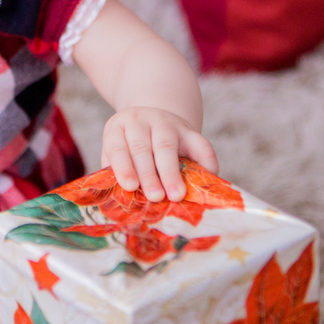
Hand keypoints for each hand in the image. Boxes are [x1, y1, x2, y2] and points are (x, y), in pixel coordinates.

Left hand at [101, 107, 218, 202]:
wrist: (152, 121)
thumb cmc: (129, 148)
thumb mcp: (118, 153)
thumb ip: (116, 174)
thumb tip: (123, 202)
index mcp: (118, 128)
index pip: (117, 147)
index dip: (123, 167)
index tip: (129, 187)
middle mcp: (141, 121)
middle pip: (142, 148)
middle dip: (148, 174)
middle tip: (155, 197)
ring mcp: (166, 123)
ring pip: (167, 146)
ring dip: (171, 172)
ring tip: (176, 196)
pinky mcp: (189, 130)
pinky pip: (201, 144)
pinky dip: (206, 162)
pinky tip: (207, 180)